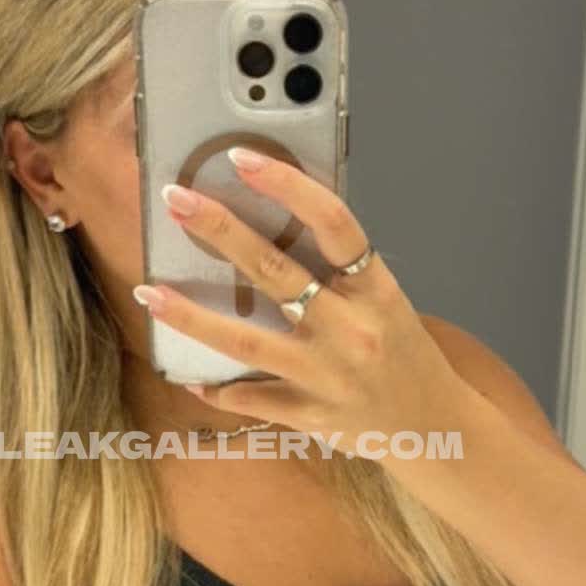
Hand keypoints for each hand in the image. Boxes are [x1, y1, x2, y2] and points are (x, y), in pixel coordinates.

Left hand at [133, 147, 462, 460]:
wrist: (436, 427)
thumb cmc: (403, 353)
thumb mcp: (385, 302)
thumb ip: (339, 271)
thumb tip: (269, 224)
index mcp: (376, 291)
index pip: (333, 223)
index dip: (287, 186)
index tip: (243, 158)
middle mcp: (352, 330)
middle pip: (275, 272)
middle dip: (219, 230)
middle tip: (176, 201)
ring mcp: (328, 377)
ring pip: (247, 342)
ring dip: (192, 316)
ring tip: (150, 291)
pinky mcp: (311, 417)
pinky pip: (251, 399)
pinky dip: (217, 388)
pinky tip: (186, 374)